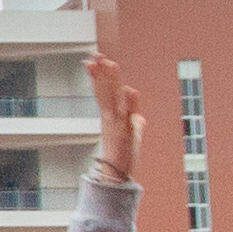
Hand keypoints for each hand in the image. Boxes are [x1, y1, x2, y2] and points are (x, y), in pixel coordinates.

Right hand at [92, 58, 138, 186]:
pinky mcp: (127, 134)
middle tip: (95, 54)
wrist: (116, 177)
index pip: (101, 91)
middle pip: (105, 90)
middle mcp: (111, 118)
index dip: (97, 75)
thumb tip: (140, 117)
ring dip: (112, 81)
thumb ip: (135, 123)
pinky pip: (129, 116)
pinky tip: (131, 90)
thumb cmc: (123, 157)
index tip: (91, 60)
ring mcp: (118, 125)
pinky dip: (131, 104)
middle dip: (101, 72)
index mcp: (110, 116)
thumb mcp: (132, 136)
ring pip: (114, 98)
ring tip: (110, 63)